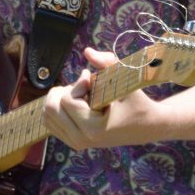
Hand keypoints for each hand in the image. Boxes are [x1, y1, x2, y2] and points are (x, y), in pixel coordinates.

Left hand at [41, 47, 158, 149]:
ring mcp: (76, 143)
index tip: (91, 78)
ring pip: (47, 114)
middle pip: (50, 108)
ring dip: (61, 98)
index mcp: (93, 129)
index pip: (67, 99)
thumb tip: (87, 51)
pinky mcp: (73, 142)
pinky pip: (50, 121)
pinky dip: (58, 107)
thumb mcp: (126, 80)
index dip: (78, 84)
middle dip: (64, 90)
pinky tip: (77, 103)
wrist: (147, 126)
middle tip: (83, 86)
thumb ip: (107, 63)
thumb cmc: (136, 101)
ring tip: (82, 95)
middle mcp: (81, 140)